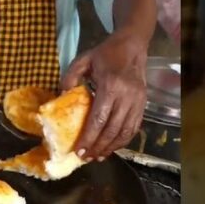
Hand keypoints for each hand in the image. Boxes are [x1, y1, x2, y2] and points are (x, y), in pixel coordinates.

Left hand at [61, 34, 147, 160]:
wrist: (132, 46)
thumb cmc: (106, 53)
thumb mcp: (83, 60)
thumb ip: (70, 77)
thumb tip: (60, 97)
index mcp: (111, 86)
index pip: (99, 118)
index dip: (89, 137)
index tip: (79, 151)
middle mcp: (126, 96)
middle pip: (112, 129)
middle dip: (98, 147)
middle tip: (86, 158)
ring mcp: (137, 102)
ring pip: (125, 132)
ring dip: (111, 147)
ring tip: (98, 156)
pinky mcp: (143, 104)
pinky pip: (134, 128)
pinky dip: (123, 140)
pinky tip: (112, 147)